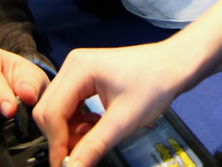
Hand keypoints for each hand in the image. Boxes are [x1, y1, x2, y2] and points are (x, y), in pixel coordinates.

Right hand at [33, 41, 184, 166]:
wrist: (172, 66)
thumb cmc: (153, 84)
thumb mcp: (123, 121)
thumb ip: (94, 147)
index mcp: (79, 68)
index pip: (52, 113)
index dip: (57, 144)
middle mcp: (73, 65)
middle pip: (49, 111)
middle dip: (62, 138)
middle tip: (81, 155)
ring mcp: (77, 70)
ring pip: (57, 111)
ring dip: (70, 132)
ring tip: (94, 138)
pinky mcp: (84, 78)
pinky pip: (68, 107)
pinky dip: (77, 123)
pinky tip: (95, 128)